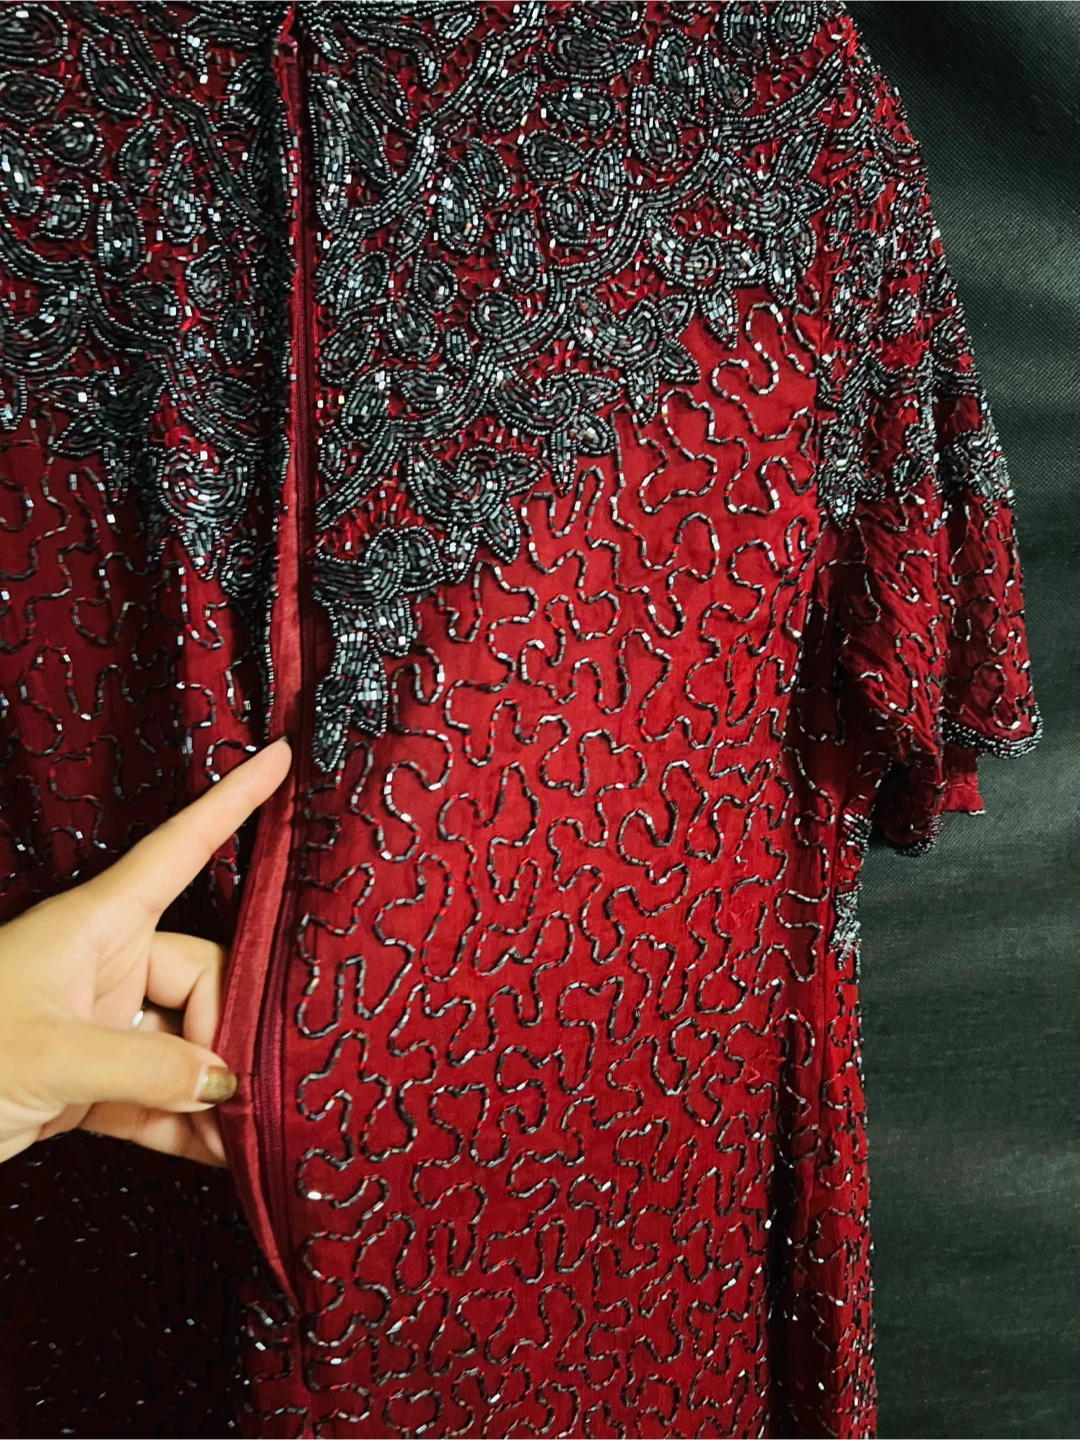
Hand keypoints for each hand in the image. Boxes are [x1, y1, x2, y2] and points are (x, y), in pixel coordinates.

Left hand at [0, 737, 291, 1167]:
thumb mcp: (50, 1055)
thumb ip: (147, 1065)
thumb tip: (223, 1080)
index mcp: (97, 923)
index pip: (182, 846)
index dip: (234, 801)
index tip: (282, 755)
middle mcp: (106, 962)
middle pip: (205, 972)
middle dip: (229, 1030)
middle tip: (242, 1089)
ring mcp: (100, 1020)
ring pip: (186, 1040)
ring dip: (213, 1091)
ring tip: (244, 1135)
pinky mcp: (88, 1077)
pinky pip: (157, 1090)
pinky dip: (186, 1124)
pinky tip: (218, 1155)